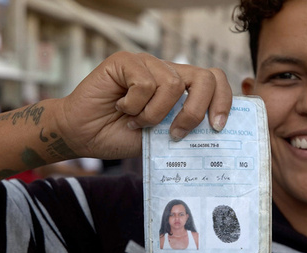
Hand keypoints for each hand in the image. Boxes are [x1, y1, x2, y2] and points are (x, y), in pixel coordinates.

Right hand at [56, 52, 232, 159]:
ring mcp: (147, 64)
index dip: (223, 101)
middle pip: (204, 78)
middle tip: (176, 132)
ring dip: (153, 114)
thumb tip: (212, 132)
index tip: (217, 127)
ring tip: (135, 120)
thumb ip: (182, 128)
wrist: (84, 135)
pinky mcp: (126, 61)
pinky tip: (121, 107)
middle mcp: (166, 72)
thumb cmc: (120, 135)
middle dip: (195, 111)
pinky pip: (144, 83)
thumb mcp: (160, 137)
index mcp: (179, 89)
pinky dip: (133, 104)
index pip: (214, 81)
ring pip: (172, 85)